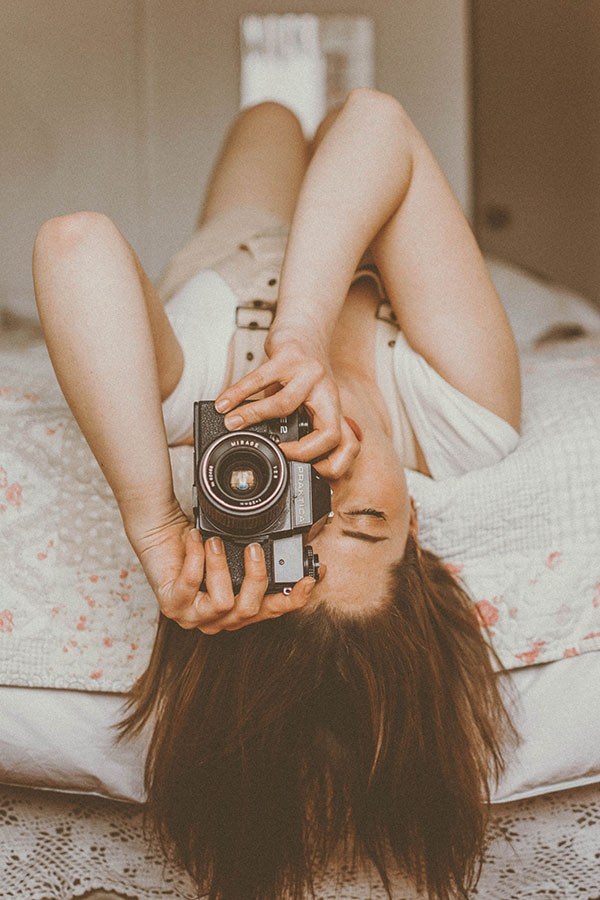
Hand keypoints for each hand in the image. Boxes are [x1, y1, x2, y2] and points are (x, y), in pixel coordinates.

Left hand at [130, 507, 315, 630]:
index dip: (293, 599)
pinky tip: (196, 540)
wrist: (162, 531)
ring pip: (222, 603)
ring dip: (221, 567)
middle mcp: (218, 619)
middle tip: (254, 548)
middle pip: (251, 612)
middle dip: (257, 578)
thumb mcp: (236, 550)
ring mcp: (193, 616)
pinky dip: (196, 558)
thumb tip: (297, 546)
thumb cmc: (200, 542)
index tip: (309, 578)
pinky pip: (191, 585)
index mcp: (237, 608)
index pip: (273, 611)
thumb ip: (261, 558)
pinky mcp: (172, 604)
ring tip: (215, 541)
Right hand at [214, 338, 359, 478]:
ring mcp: (310, 374)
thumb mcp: (309, 400)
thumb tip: (273, 451)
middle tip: (278, 454)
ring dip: (254, 417)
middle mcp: (327, 392)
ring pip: (284, 405)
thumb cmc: (303, 370)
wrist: (303, 329)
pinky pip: (259, 379)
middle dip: (303, 452)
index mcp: (333, 408)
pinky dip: (238, 394)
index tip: (304, 466)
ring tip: (232, 423)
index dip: (331, 465)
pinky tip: (224, 403)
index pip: (348, 445)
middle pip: (330, 433)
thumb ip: (299, 423)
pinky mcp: (289, 356)